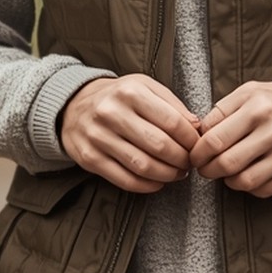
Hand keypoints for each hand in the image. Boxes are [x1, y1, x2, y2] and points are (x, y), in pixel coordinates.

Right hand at [60, 74, 200, 193]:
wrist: (73, 105)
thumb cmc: (118, 97)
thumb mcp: (144, 87)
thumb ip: (172, 104)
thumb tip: (196, 128)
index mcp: (130, 91)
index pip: (172, 122)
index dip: (191, 139)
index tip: (197, 146)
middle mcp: (111, 112)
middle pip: (160, 145)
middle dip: (182, 159)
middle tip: (189, 163)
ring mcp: (98, 137)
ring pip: (143, 166)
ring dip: (167, 175)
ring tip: (176, 173)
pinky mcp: (89, 158)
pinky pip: (125, 179)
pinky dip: (147, 185)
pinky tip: (157, 182)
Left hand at [190, 81, 271, 197]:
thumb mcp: (249, 92)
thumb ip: (222, 111)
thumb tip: (197, 135)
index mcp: (257, 106)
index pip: (214, 140)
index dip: (198, 153)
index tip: (195, 156)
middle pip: (227, 163)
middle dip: (208, 170)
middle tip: (205, 168)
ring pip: (245, 181)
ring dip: (228, 181)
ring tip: (226, 173)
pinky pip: (264, 190)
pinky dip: (250, 187)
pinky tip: (247, 175)